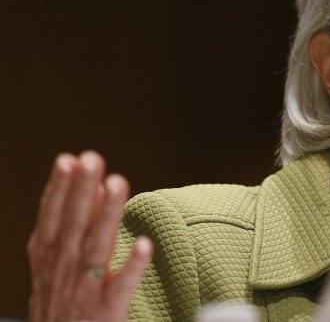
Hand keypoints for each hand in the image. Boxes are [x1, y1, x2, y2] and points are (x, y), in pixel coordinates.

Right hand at [28, 151, 151, 321]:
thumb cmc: (63, 301)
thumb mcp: (57, 263)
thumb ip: (74, 225)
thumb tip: (94, 184)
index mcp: (49, 256)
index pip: (53, 217)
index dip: (59, 189)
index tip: (69, 159)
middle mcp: (64, 269)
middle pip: (74, 225)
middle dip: (81, 191)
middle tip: (91, 158)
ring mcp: (85, 290)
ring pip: (96, 248)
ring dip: (107, 215)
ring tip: (117, 183)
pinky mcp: (108, 312)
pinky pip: (122, 287)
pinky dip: (132, 267)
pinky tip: (145, 244)